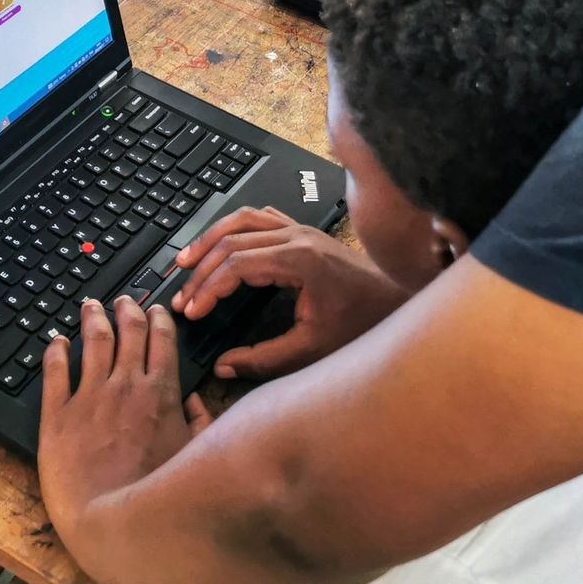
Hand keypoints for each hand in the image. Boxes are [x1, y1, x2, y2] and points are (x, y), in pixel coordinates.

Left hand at [38, 297, 211, 533]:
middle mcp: (125, 386)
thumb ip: (202, 425)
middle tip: (122, 300)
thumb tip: (197, 402)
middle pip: (127, 331)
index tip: (154, 310)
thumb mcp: (193, 457)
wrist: (109, 520)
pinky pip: (54, 371)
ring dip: (92, 318)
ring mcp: (89, 396)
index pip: (161, 339)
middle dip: (126, 309)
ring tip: (89, 306)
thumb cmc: (154, 495)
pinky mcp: (57, 414)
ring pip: (91, 340)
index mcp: (160, 393)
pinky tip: (54, 340)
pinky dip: (54, 350)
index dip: (158, 319)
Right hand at [170, 207, 407, 379]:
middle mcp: (298, 237)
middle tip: (181, 294)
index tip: (192, 311)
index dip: (208, 288)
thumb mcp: (313, 350)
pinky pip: (260, 217)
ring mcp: (301, 230)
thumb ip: (265, 359)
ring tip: (186, 260)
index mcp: (299, 260)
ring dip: (211, 239)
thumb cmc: (363, 324)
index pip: (237, 264)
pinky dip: (234, 228)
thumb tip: (224, 366)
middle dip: (201, 268)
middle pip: (232, 240)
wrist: (400, 301)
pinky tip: (221, 243)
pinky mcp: (304, 233)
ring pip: (242, 219)